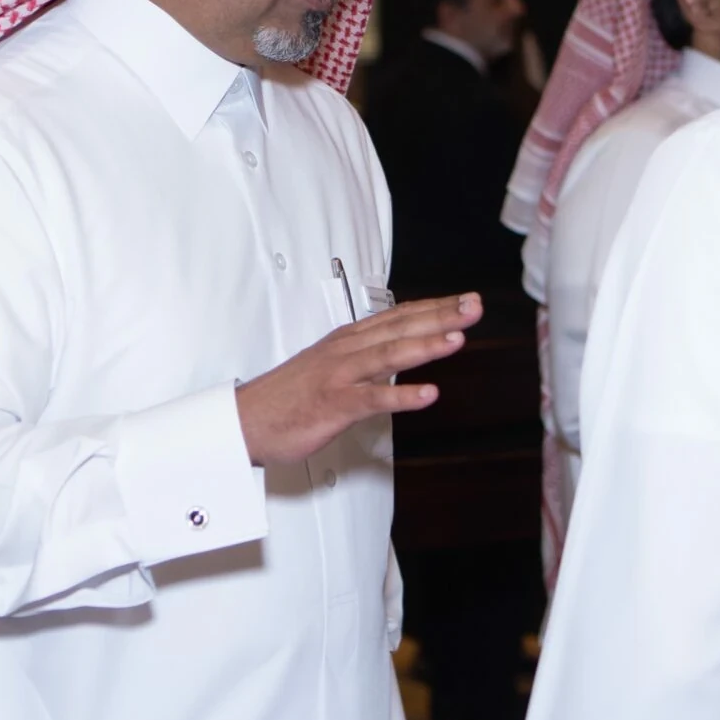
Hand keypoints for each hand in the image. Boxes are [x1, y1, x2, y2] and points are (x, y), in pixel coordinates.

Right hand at [235, 294, 481, 466]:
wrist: (245, 420)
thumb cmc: (288, 397)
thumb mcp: (330, 365)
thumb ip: (364, 356)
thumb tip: (398, 349)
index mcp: (347, 340)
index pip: (398, 316)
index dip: (434, 307)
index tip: (465, 299)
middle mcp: (346, 351)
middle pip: (399, 328)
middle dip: (440, 316)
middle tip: (474, 306)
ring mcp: (339, 376)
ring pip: (388, 355)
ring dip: (425, 346)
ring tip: (457, 339)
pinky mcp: (333, 405)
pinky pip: (372, 398)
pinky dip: (402, 395)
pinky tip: (428, 394)